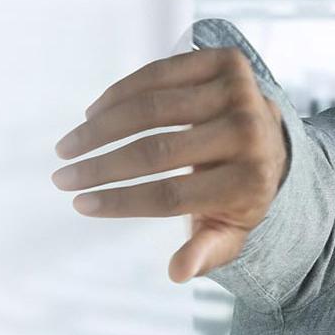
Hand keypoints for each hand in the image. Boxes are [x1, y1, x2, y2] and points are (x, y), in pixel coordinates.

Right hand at [51, 47, 287, 282]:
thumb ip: (205, 252)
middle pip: (156, 152)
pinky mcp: (226, 61)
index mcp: (250, 182)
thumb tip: (177, 273)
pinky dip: (119, 94)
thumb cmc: (236, 192)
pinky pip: (159, 74)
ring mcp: (240, 91)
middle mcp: (249, 133)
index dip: (119, 201)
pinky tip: (93, 113)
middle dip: (99, 167)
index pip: (171, 195)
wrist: (272, 139)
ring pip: (151, 108)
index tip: (78, 204)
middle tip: (61, 177)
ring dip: (99, 127)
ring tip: (68, 146)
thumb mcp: (229, 231)